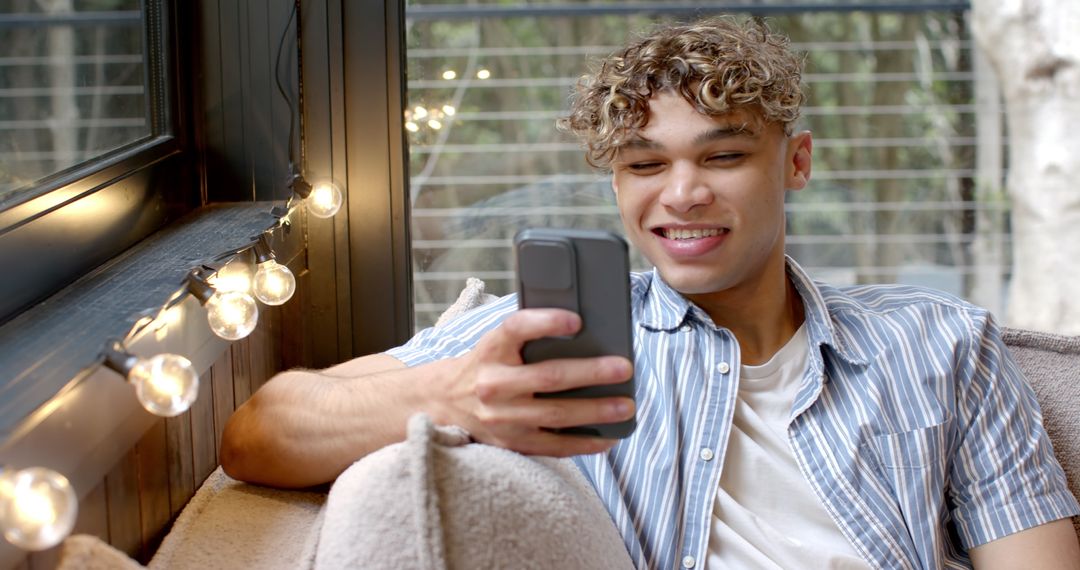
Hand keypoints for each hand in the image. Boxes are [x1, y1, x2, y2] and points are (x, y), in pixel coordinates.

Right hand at [433, 308, 634, 456]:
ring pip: (556, 414)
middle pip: (549, 376)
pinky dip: (584, 443)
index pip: (516, 328)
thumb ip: (528, 340)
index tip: (576, 319)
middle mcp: (492, 384)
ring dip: (596, 411)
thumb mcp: (495, 345)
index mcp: (490, 350)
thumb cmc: (482, 366)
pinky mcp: (510, 442)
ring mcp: (501, 417)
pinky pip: (553, 445)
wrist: (441, 404)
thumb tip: (585, 334)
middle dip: (591, 373)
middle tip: (624, 367)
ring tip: (625, 405)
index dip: (546, 322)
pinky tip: (608, 437)